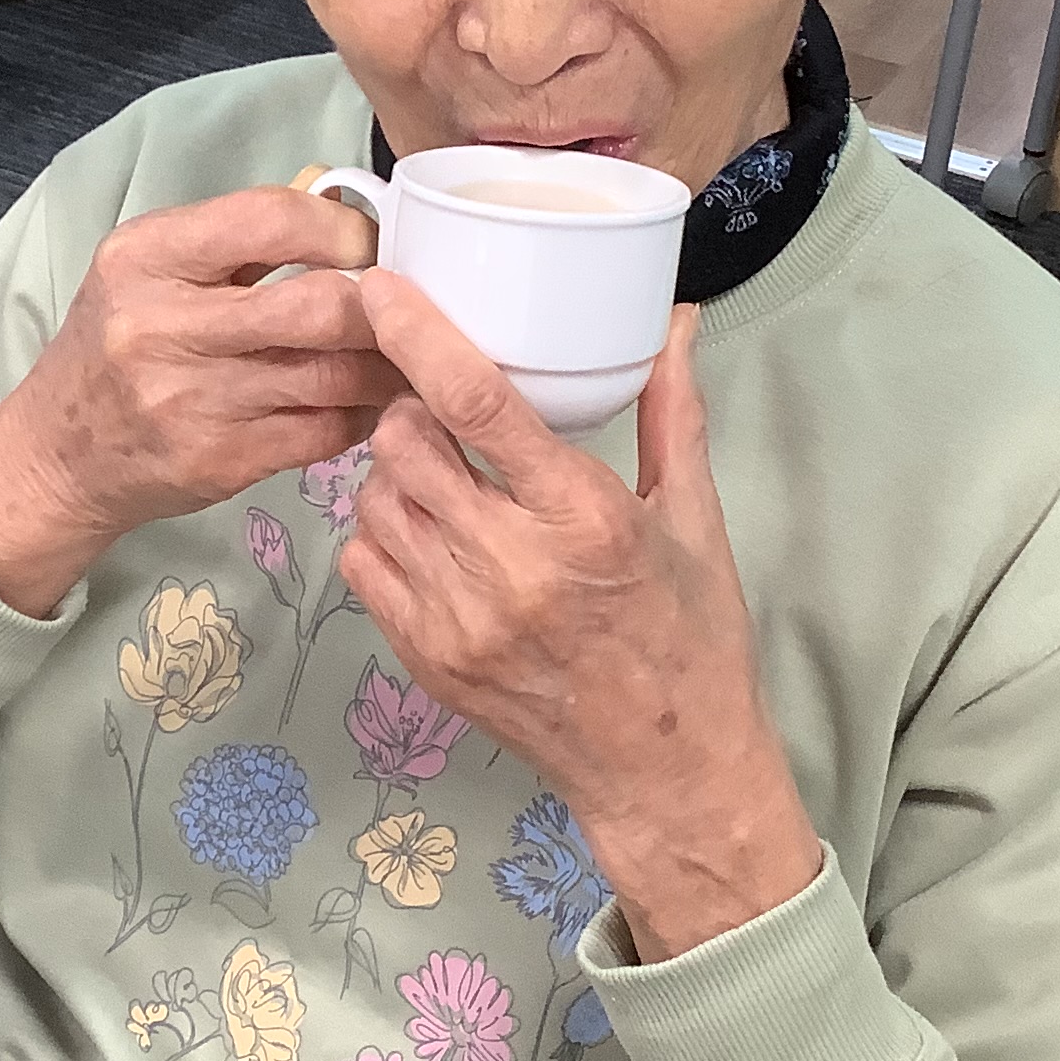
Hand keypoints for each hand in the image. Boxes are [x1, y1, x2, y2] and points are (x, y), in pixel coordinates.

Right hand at [0, 189, 401, 617]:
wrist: (58, 453)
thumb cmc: (117, 346)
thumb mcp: (148, 270)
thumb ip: (236, 241)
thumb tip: (350, 220)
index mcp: (146, 256)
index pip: (272, 218)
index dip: (344, 229)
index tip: (369, 247)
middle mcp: (162, 326)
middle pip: (317, 307)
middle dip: (381, 309)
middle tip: (407, 310)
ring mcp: (191, 402)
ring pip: (334, 377)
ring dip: (386, 368)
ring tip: (405, 356)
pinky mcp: (218, 462)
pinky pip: (324, 432)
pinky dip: (362, 416)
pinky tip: (368, 404)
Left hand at [340, 275, 821, 959]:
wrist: (667, 772)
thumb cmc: (690, 642)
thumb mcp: (693, 521)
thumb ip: (672, 414)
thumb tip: (674, 320)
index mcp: (584, 521)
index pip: (476, 405)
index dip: (419, 334)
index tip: (382, 287)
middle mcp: (513, 568)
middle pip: (403, 444)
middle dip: (409, 405)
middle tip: (441, 405)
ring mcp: (460, 621)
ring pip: (375, 500)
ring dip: (396, 468)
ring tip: (442, 470)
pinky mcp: (428, 660)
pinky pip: (365, 564)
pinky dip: (384, 532)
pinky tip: (429, 530)